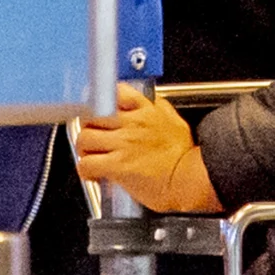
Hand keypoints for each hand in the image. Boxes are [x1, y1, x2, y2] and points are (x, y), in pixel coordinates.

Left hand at [71, 86, 219, 210]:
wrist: (189, 181)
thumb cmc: (185, 157)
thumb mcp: (175, 122)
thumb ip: (159, 109)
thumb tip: (149, 103)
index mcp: (146, 110)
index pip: (115, 93)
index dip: (102, 102)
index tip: (99, 111)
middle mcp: (131, 124)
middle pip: (92, 116)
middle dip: (89, 128)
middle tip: (92, 138)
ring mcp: (123, 144)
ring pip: (85, 139)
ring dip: (84, 150)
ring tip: (91, 157)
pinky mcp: (117, 166)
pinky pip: (87, 163)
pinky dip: (85, 170)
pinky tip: (93, 174)